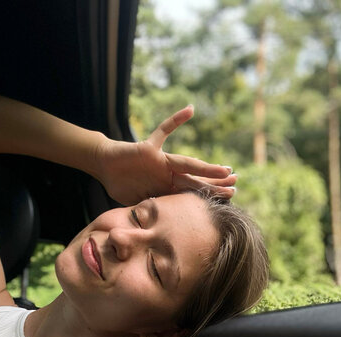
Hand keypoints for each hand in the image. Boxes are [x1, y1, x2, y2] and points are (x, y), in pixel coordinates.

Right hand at [94, 105, 236, 204]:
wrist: (105, 164)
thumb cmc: (121, 183)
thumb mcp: (137, 200)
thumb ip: (151, 206)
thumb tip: (162, 223)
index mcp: (165, 186)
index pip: (190, 192)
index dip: (207, 196)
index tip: (227, 199)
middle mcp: (167, 173)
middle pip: (195, 180)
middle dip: (214, 185)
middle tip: (235, 186)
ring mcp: (160, 160)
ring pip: (187, 164)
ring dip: (206, 168)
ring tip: (225, 170)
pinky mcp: (148, 148)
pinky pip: (163, 130)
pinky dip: (175, 120)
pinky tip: (190, 109)